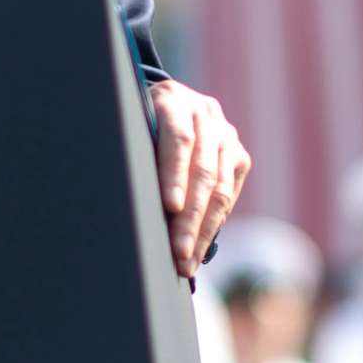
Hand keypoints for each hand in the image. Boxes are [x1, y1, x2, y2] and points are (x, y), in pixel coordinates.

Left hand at [148, 78, 249, 278]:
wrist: (168, 104)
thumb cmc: (134, 124)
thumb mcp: (128, 126)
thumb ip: (131, 151)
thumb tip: (124, 202)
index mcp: (172, 100)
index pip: (179, 139)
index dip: (174, 175)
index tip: (170, 207)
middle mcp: (205, 114)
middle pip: (202, 171)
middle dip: (190, 217)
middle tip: (178, 252)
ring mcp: (226, 134)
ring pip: (220, 188)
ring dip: (203, 230)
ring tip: (187, 261)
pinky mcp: (238, 156)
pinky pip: (229, 194)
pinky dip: (213, 223)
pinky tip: (199, 248)